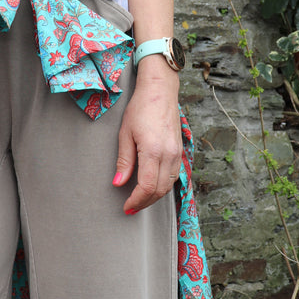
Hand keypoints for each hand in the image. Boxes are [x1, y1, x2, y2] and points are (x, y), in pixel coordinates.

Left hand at [113, 58, 181, 213]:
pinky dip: (163, 186)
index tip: (126, 206)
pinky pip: (174, 176)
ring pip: (169, 186)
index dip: (136, 201)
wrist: (160, 91)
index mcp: (153, 151)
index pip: (147, 187)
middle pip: (160, 191)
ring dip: (155, 197)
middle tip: (131, 207)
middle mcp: (169, 154)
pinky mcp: (180, 151)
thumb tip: (118, 183)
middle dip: (144, 203)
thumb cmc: (140, 108)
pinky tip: (152, 186)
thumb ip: (124, 161)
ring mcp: (177, 153)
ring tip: (140, 199)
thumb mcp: (125, 133)